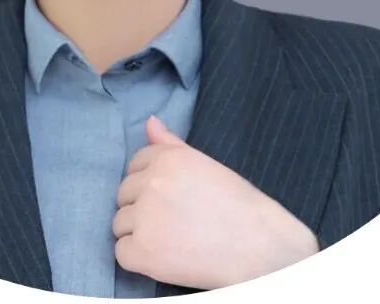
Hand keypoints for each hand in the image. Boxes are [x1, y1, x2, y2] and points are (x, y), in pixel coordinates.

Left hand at [112, 115, 319, 289]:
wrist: (259, 247)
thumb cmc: (238, 205)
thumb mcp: (205, 165)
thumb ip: (172, 145)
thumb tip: (149, 122)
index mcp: (168, 158)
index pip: (135, 164)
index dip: (149, 183)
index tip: (170, 198)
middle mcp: (152, 181)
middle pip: (124, 194)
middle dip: (141, 207)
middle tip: (173, 221)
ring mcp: (145, 216)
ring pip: (120, 223)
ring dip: (138, 232)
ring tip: (171, 239)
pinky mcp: (143, 250)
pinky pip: (122, 252)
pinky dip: (138, 258)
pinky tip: (164, 256)